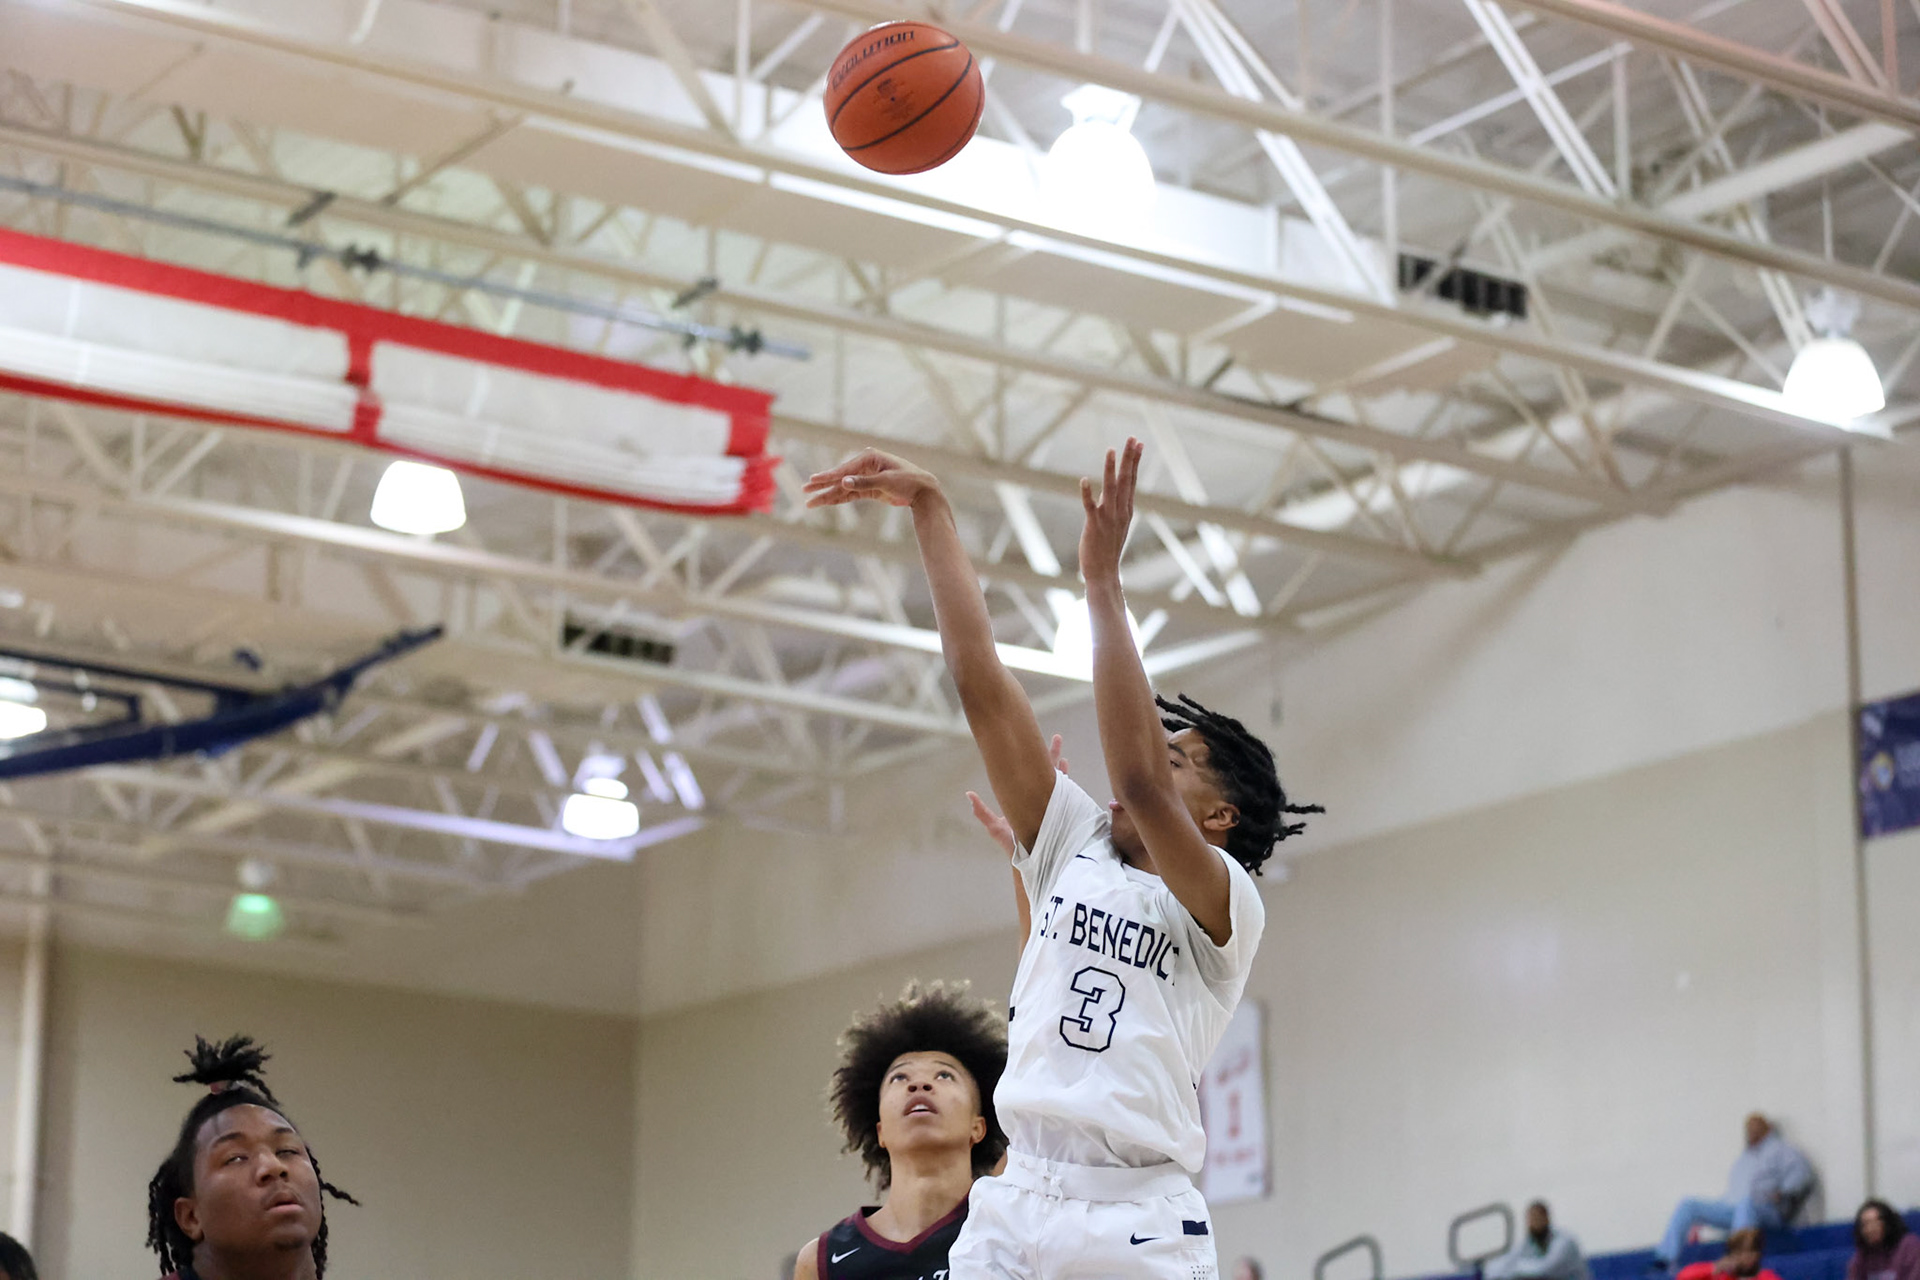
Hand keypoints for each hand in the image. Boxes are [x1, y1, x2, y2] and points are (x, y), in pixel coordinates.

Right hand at [803, 449, 939, 508]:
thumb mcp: (887, 481)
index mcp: (869, 458)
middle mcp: (865, 466)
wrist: (924, 490)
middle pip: (840, 478)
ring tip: (810, 502)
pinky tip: (826, 502)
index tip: (813, 481)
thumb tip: (844, 482)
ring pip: (843, 488)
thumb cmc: (908, 480)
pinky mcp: (869, 489)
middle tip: (804, 490)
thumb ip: (864, 483)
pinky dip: (839, 499)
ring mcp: (866, 478)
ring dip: (828, 495)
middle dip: (822, 485)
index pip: (844, 469)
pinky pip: (850, 495)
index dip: (828, 477)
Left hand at [968, 735, 1067, 857]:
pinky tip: (1068, 768)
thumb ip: (982, 811)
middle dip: (1051, 754)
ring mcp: (1051, 804)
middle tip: (1057, 737)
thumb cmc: (1011, 845)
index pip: (1029, 773)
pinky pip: (1066, 794)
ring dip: (1059, 765)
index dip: (1031, 758)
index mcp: (1026, 798)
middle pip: (1046, 771)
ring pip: (1057, 779)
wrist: (1029, 860)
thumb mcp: (994, 827)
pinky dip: (1067, 781)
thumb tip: (969, 794)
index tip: (1028, 742)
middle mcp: (1039, 798)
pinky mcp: (1060, 812)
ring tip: (1063, 750)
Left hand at [1078, 438, 1141, 585]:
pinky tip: (1083, 480)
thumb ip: (1118, 505)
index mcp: (1126, 509)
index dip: (1135, 461)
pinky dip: (1087, 494)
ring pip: (1110, 489)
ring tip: (1111, 450)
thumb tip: (1116, 489)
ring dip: (1110, 469)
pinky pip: (1089, 507)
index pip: (1132, 480)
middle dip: (1129, 458)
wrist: (1103, 573)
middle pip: (1126, 480)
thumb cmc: (1108, 548)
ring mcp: (1107, 518)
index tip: (1138, 443)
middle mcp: (1120, 511)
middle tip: (1132, 438)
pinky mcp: (1093, 526)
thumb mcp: (1118, 523)